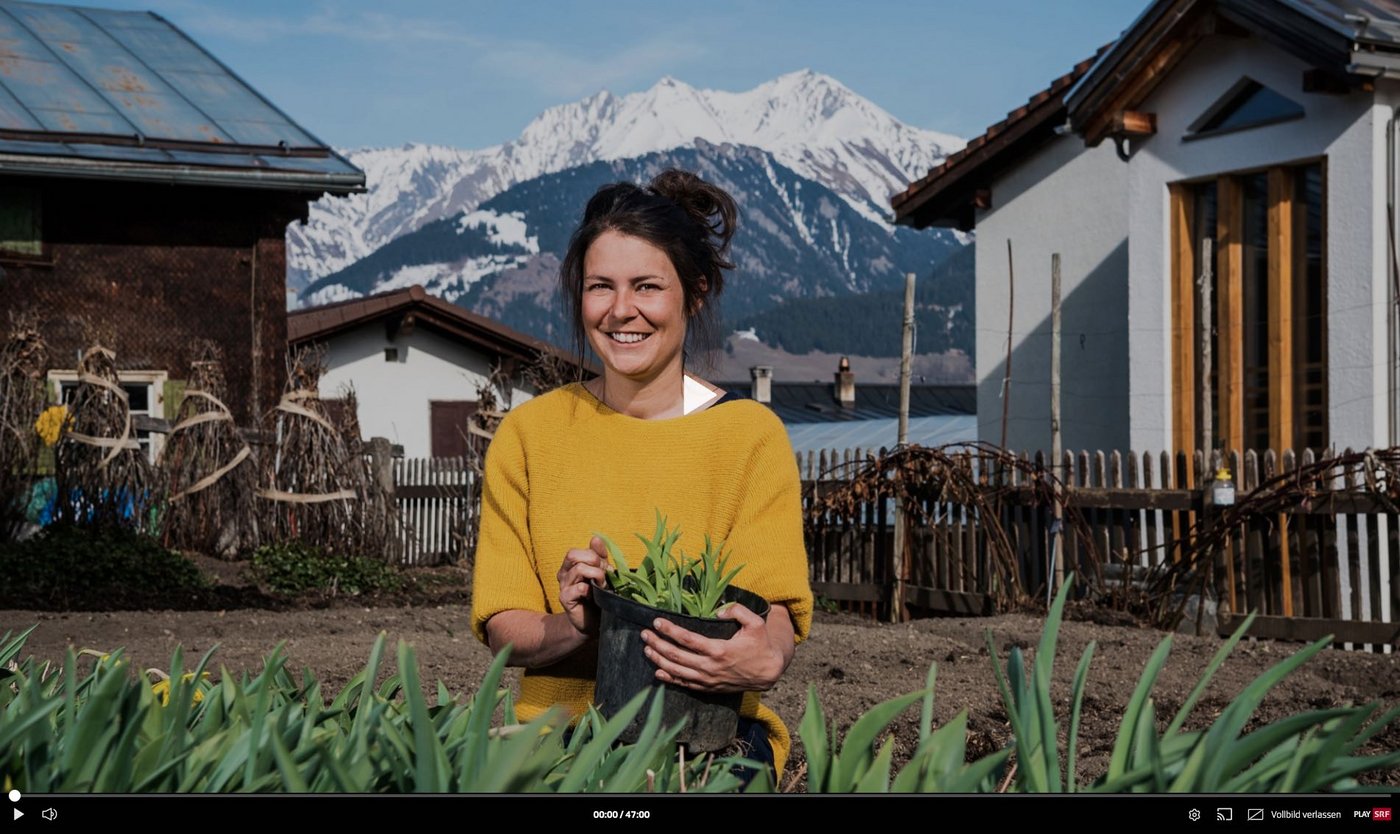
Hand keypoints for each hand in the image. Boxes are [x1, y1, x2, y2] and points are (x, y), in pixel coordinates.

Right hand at [557, 536, 610, 635]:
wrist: (593, 622)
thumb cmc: (598, 596)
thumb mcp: (602, 573)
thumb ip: (599, 556)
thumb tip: (595, 538)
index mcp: (571, 565)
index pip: (578, 551)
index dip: (594, 555)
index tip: (605, 567)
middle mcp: (564, 573)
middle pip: (574, 555)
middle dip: (594, 562)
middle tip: (604, 576)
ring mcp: (563, 585)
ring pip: (579, 569)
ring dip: (596, 576)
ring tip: (601, 587)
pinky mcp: (565, 598)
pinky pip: (578, 588)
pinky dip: (590, 590)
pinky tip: (593, 597)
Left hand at [639, 603, 786, 692]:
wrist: (767, 672)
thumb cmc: (760, 645)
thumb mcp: (756, 623)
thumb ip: (738, 611)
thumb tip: (719, 610)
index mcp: (719, 650)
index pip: (687, 639)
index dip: (670, 630)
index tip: (657, 622)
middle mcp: (710, 667)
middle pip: (676, 656)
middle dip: (658, 644)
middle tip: (645, 634)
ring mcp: (708, 679)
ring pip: (677, 671)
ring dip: (659, 660)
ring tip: (646, 649)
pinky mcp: (709, 688)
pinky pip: (685, 684)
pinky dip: (669, 679)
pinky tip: (657, 672)